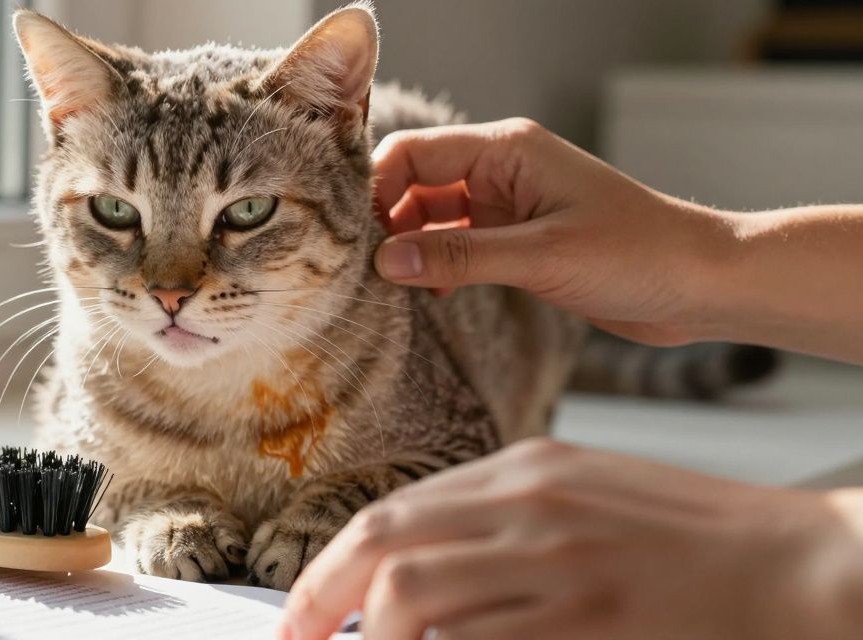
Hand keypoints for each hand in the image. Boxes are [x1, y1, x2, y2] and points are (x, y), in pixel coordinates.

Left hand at [279, 439, 862, 639]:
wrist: (792, 565)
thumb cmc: (686, 536)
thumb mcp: (580, 496)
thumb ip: (493, 522)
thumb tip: (404, 573)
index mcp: (524, 469)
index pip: (391, 515)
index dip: (328, 567)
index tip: (301, 612)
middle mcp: (531, 507)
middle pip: (384, 547)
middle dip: (320, 599)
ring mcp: (561, 564)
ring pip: (417, 599)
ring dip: (375, 637)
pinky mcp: (590, 621)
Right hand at [370, 119, 731, 345]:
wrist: (701, 285)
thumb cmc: (637, 255)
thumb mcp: (541, 257)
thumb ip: (458, 257)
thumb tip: (385, 262)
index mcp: (506, 149)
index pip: (413, 152)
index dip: (375, 187)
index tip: (349, 235)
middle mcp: (501, 169)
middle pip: (414, 182)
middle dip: (385, 221)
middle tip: (359, 269)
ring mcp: (507, 204)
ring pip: (431, 216)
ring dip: (410, 248)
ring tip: (388, 288)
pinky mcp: (517, 239)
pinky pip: (456, 245)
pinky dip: (436, 266)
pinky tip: (430, 296)